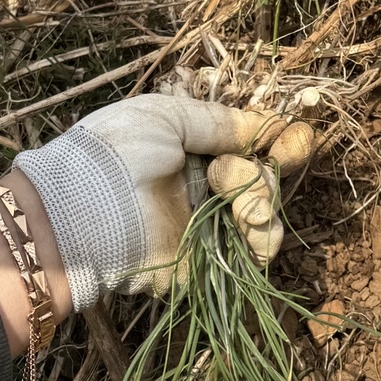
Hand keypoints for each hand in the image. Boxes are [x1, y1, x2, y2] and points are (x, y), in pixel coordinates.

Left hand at [0, 93, 312, 354]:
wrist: (83, 214)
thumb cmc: (115, 155)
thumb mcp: (166, 117)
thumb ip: (218, 121)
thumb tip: (265, 125)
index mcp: (191, 149)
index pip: (247, 145)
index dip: (276, 142)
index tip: (297, 138)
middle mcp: (202, 187)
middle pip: (261, 179)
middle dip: (258, 174)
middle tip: (224, 174)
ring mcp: (206, 226)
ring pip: (263, 215)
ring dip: (260, 205)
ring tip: (240, 208)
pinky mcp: (207, 263)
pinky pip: (252, 254)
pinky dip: (262, 239)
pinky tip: (251, 227)